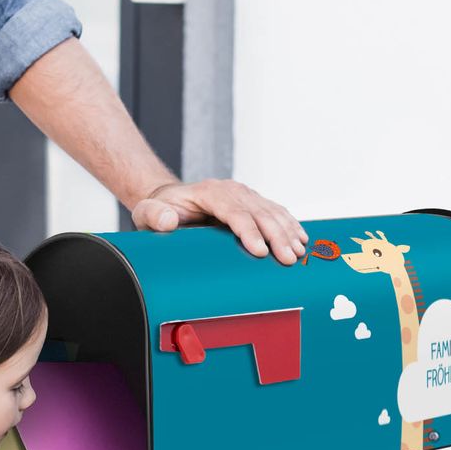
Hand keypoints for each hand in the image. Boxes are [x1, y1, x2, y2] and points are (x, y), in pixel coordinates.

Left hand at [131, 179, 307, 263]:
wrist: (170, 200)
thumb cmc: (160, 211)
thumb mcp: (148, 213)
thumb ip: (154, 216)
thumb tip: (168, 220)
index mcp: (209, 192)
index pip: (233, 211)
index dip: (249, 230)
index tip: (260, 251)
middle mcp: (230, 190)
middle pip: (259, 212)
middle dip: (276, 236)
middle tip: (288, 259)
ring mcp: (244, 195)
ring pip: (272, 211)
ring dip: (288, 232)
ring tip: (298, 253)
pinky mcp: (252, 203)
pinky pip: (276, 212)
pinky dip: (290, 225)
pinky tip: (302, 239)